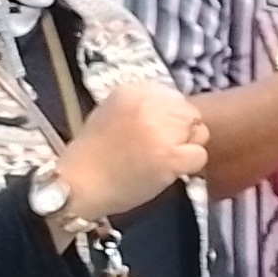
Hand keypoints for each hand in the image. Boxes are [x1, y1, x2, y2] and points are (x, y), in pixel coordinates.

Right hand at [61, 73, 207, 218]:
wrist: (78, 185)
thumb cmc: (93, 155)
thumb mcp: (111, 112)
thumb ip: (141, 106)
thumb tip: (172, 109)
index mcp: (133, 91)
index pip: (174, 96)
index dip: (170, 117)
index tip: (154, 133)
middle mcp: (148, 105)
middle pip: (191, 114)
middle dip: (181, 132)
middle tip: (160, 150)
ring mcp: (160, 131)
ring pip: (199, 133)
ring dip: (186, 148)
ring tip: (160, 160)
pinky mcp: (169, 157)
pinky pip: (199, 155)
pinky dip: (189, 167)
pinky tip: (167, 172)